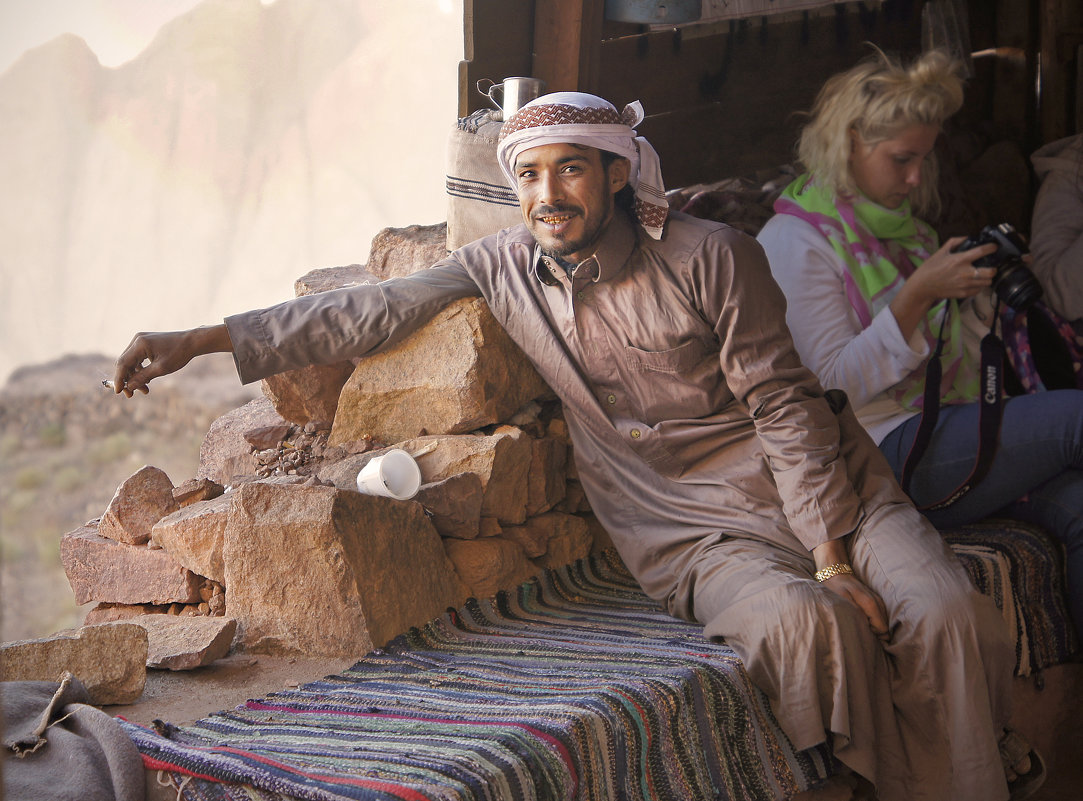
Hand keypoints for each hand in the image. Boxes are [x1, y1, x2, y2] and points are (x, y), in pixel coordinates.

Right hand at [112, 325, 231, 396]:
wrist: (192, 342)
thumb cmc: (179, 353)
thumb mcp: (161, 368)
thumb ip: (143, 377)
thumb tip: (129, 387)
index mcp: (140, 344)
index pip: (123, 363)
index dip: (119, 379)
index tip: (118, 392)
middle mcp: (137, 340)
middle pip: (125, 363)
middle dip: (128, 379)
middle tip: (132, 394)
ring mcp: (140, 341)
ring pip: (131, 362)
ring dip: (135, 376)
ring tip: (144, 389)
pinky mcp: (145, 343)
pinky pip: (137, 358)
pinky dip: (140, 370)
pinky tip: (147, 380)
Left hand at [811, 539, 889, 639]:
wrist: (835, 572)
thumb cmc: (835, 588)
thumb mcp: (842, 601)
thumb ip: (856, 614)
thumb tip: (867, 628)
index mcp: (871, 604)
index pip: (882, 629)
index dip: (873, 635)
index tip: (861, 633)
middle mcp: (878, 603)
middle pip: (884, 628)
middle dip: (874, 633)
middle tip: (858, 630)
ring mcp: (878, 601)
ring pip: (882, 623)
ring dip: (873, 627)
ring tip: (859, 625)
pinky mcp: (876, 602)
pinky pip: (879, 617)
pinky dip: (872, 622)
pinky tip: (861, 620)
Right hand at [890, 237, 998, 339]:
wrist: (922, 287)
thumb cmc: (930, 269)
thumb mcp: (940, 252)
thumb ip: (954, 242)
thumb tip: (967, 238)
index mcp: (960, 259)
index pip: (982, 251)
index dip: (992, 247)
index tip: (994, 247)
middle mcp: (965, 272)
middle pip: (991, 271)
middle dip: (994, 268)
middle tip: (991, 267)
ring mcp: (965, 284)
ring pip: (987, 282)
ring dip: (987, 278)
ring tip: (983, 276)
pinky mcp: (963, 294)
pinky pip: (978, 290)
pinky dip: (979, 286)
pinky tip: (974, 283)